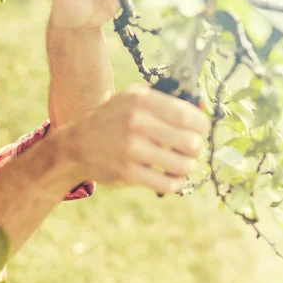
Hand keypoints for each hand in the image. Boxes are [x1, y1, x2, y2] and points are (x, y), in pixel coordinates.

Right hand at [63, 85, 209, 193]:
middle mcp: (136, 121)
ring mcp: (130, 148)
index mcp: (141, 99)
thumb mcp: (133, 100)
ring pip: (183, 165)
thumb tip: (204, 108)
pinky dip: (175, 183)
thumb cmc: (114, 119)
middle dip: (196, 149)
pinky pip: (167, 183)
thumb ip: (165, 102)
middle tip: (189, 150)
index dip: (201, 126)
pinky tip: (171, 178)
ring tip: (180, 164)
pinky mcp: (127, 171)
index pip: (187, 114)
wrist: (78, 144)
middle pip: (190, 141)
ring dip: (186, 167)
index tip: (199, 131)